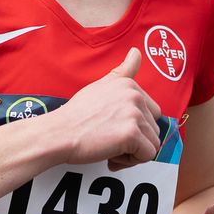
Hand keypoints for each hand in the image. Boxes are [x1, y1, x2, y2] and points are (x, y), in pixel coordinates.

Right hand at [57, 49, 161, 169]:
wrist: (59, 133)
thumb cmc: (76, 115)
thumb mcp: (100, 86)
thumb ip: (123, 72)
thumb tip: (136, 51)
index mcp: (129, 85)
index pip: (151, 112)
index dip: (135, 126)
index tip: (114, 128)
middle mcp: (135, 96)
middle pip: (154, 128)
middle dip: (136, 141)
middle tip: (111, 142)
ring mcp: (134, 114)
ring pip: (153, 143)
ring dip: (133, 153)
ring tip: (110, 150)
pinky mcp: (131, 134)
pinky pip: (148, 155)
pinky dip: (131, 162)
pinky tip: (112, 157)